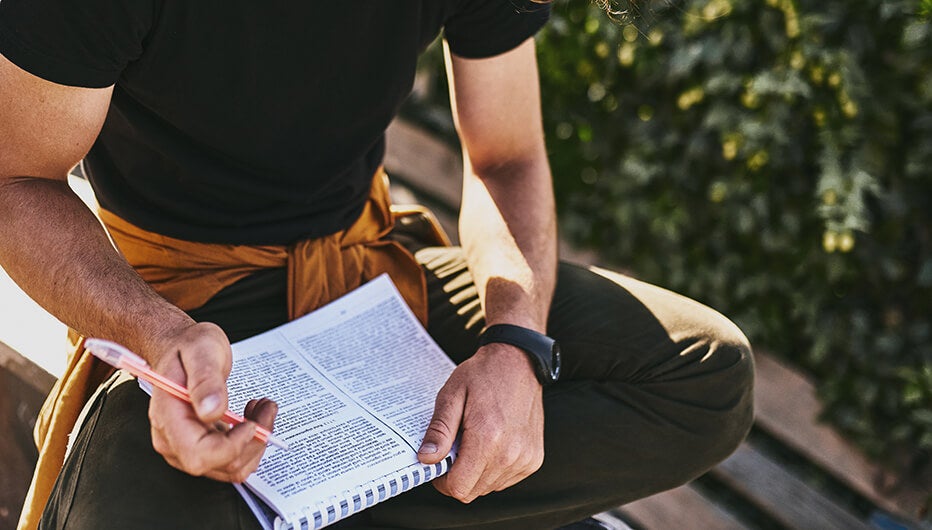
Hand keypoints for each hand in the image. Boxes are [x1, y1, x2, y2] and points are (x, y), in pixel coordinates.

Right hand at [147, 322, 277, 482]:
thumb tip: (212, 411)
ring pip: (230, 467)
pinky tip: (251, 417)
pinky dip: (249, 442)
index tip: (251, 422)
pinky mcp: (199, 446)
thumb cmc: (188, 347)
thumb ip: (205, 380)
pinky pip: (230, 459)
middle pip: (219, 466)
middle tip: (266, 407)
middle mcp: (172, 439)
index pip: (198, 455)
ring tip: (261, 409)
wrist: (179, 347)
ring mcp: (184, 446)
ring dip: (255, 442)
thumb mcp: (201, 350)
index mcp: (168, 417)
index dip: (232, 447)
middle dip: (252, 442)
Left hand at [417, 343, 544, 502]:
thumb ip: (439, 430)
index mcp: (488, 438)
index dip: (442, 480)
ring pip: (488, 487)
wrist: (519, 361)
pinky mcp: (534, 459)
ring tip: (476, 440)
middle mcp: (510, 453)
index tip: (440, 462)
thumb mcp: (452, 395)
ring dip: (476, 472)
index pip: (459, 488)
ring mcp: (526, 458)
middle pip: (472, 491)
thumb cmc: (484, 375)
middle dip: (458, 475)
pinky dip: (494, 468)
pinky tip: (492, 443)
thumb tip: (426, 458)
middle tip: (457, 446)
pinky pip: (505, 480)